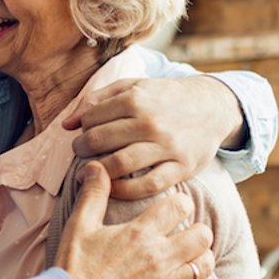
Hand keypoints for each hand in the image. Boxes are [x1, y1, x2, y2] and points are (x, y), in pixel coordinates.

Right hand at [56, 163, 216, 278]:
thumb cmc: (73, 267)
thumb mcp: (79, 225)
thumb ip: (94, 194)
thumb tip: (97, 166)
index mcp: (140, 232)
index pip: (180, 205)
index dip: (181, 204)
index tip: (174, 210)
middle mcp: (159, 256)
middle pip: (202, 235)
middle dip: (197, 233)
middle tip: (186, 236)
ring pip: (205, 266)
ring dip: (201, 261)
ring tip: (191, 261)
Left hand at [63, 76, 243, 199]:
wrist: (211, 107)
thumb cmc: (165, 98)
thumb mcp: (134, 87)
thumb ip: (98, 100)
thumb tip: (66, 124)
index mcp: (136, 98)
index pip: (91, 119)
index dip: (81, 129)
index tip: (83, 135)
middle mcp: (150, 122)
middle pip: (99, 141)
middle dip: (82, 150)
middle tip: (82, 155)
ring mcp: (167, 146)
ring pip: (119, 164)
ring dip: (97, 172)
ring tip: (91, 172)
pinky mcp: (181, 167)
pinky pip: (146, 185)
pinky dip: (123, 190)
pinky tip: (112, 188)